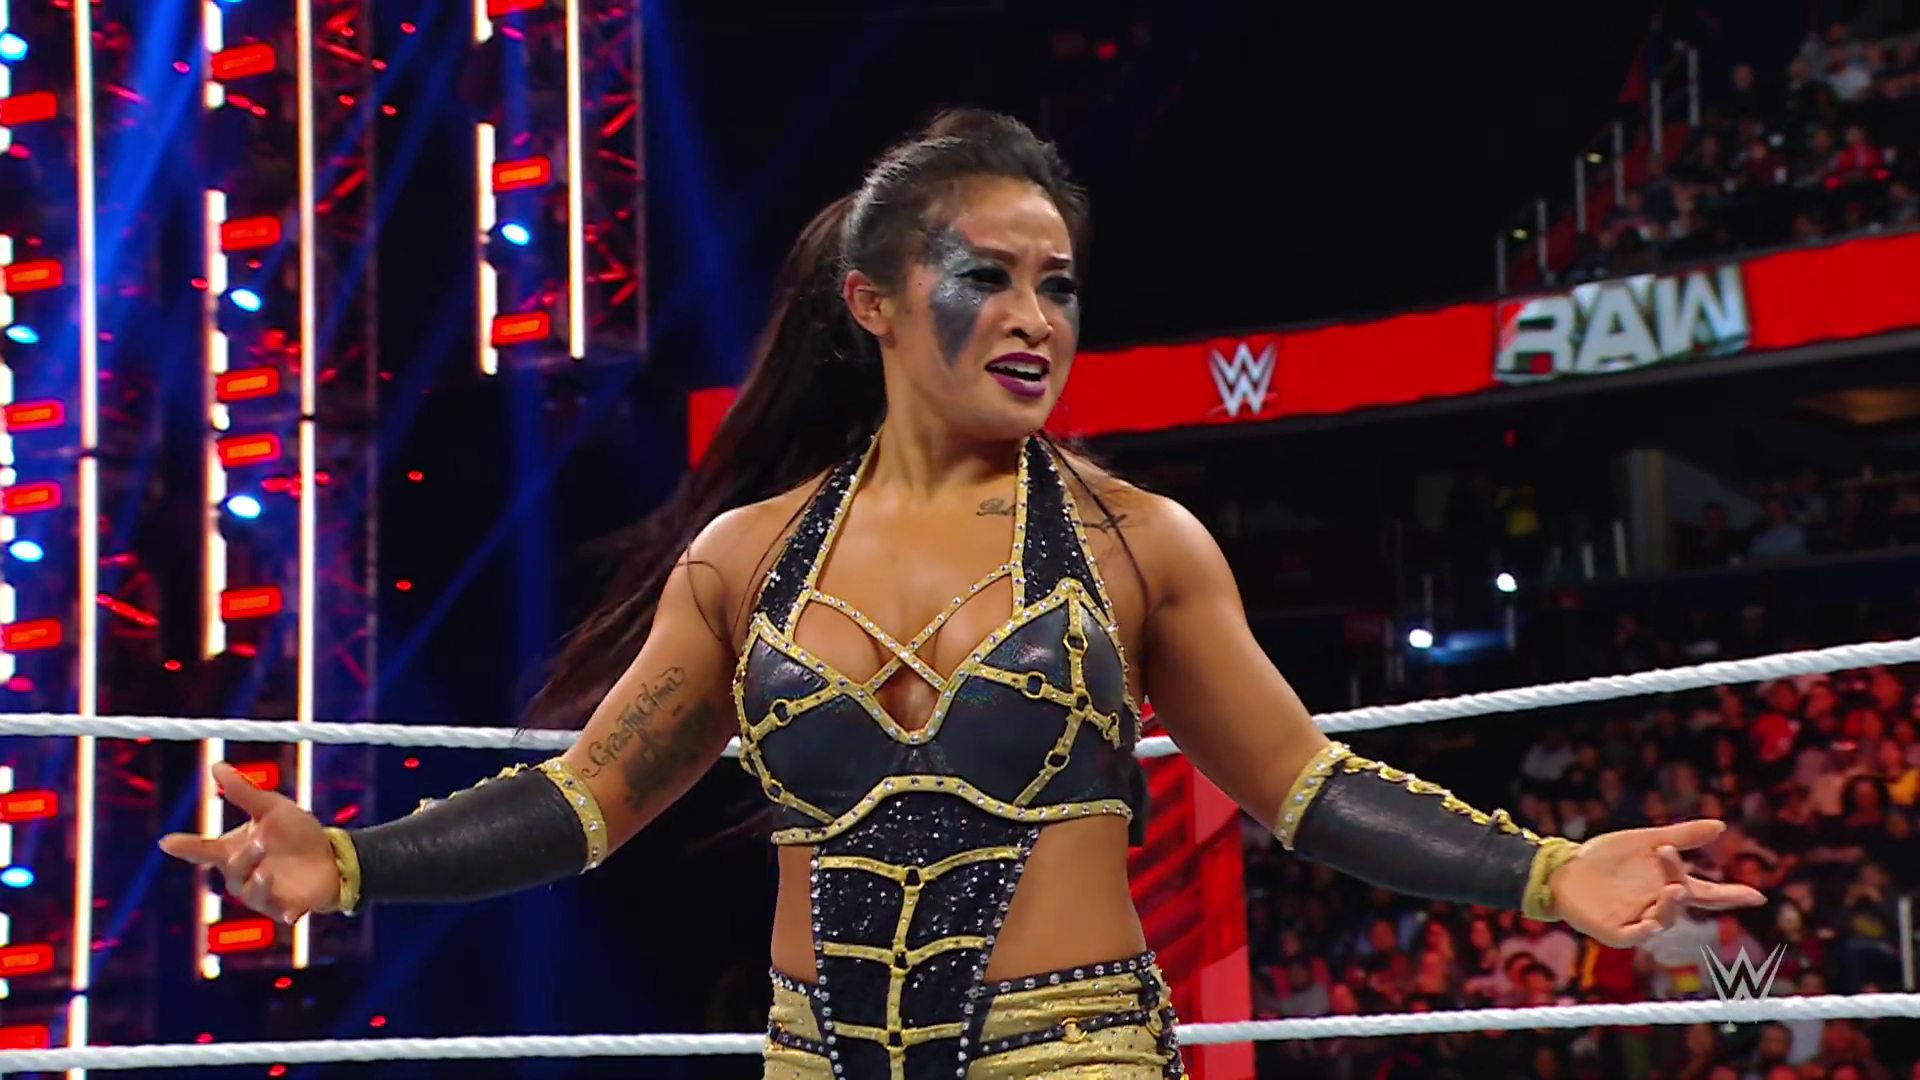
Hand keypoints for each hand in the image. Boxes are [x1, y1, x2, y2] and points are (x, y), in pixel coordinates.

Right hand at [158, 762, 341, 922]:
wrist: (332, 856)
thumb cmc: (296, 833)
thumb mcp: (272, 808)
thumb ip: (243, 792)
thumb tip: (216, 765)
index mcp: (234, 850)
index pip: (204, 849)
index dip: (186, 846)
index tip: (166, 842)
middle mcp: (242, 874)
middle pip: (232, 869)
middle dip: (244, 858)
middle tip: (260, 842)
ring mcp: (262, 893)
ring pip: (250, 892)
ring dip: (259, 882)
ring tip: (268, 872)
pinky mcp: (284, 907)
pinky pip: (279, 911)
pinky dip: (282, 911)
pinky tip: (289, 912)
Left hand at [1546, 820, 1764, 947]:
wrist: (1566, 867)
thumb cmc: (1607, 857)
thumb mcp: (1647, 841)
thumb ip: (1683, 836)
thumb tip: (1720, 825)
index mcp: (1669, 885)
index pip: (1707, 893)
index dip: (1731, 895)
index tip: (1756, 895)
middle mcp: (1658, 906)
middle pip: (1683, 902)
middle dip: (1685, 890)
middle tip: (1675, 868)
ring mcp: (1638, 921)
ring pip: (1663, 921)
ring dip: (1669, 907)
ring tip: (1670, 889)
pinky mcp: (1614, 931)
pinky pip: (1633, 937)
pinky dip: (1643, 932)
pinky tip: (1650, 923)